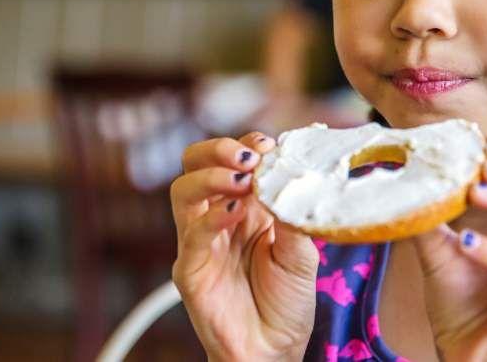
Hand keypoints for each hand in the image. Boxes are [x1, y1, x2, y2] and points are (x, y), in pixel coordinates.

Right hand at [170, 132, 319, 360]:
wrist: (274, 353)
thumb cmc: (286, 304)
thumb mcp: (302, 254)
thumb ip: (293, 215)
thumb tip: (290, 176)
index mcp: (244, 207)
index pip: (232, 161)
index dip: (248, 146)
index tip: (270, 146)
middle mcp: (217, 218)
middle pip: (194, 165)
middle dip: (217, 150)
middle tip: (247, 156)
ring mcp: (199, 243)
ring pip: (183, 191)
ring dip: (211, 177)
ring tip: (241, 180)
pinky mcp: (189, 270)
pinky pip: (192, 235)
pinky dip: (212, 216)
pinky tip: (235, 212)